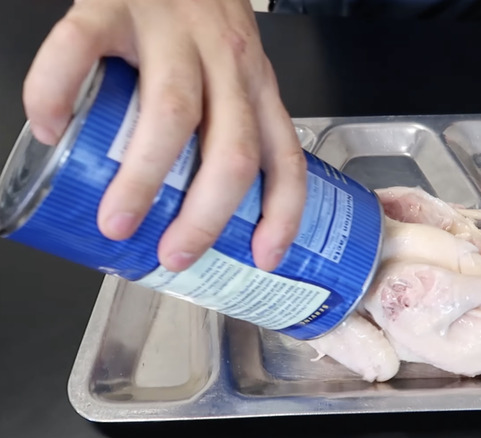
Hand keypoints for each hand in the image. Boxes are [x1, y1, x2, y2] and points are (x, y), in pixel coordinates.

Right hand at [23, 0, 306, 271]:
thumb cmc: (201, 18)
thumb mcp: (234, 72)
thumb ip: (225, 125)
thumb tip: (191, 205)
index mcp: (255, 85)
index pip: (285, 157)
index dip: (282, 213)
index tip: (265, 255)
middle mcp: (225, 62)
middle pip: (230, 150)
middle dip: (205, 215)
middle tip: (175, 252)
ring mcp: (172, 33)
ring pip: (171, 115)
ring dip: (142, 178)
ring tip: (117, 220)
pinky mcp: (113, 6)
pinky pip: (82, 50)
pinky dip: (57, 92)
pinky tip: (51, 127)